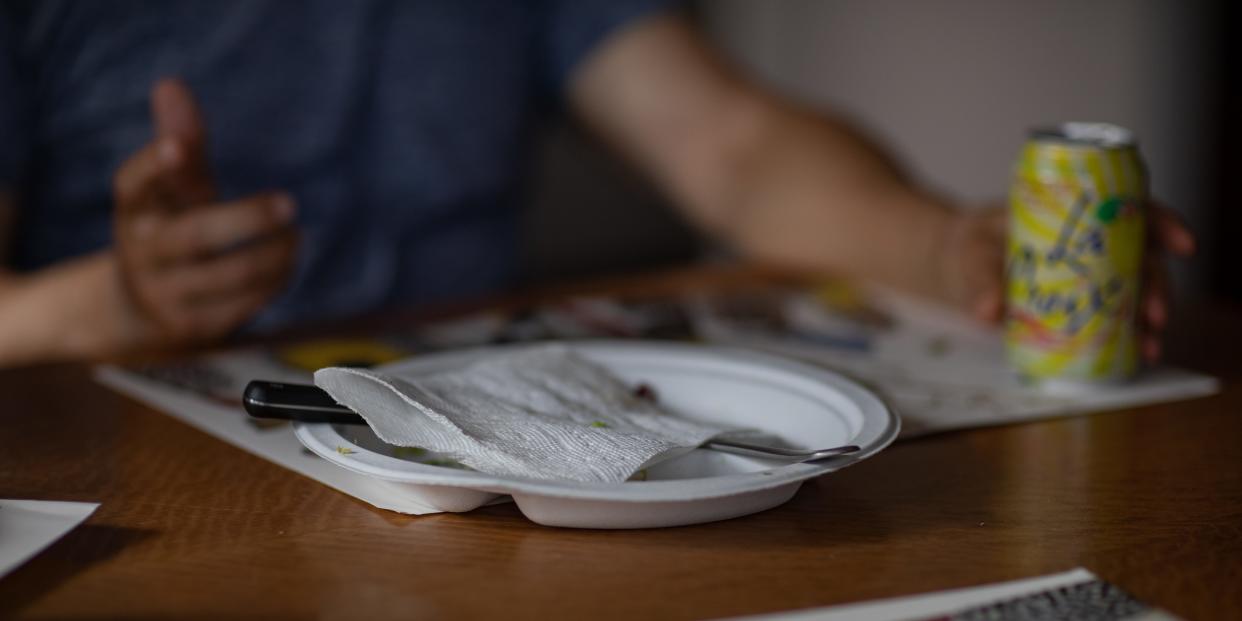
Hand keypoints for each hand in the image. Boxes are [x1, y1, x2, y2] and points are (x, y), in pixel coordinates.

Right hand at [111, 78, 297, 346]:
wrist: (140, 305)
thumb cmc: (171, 225)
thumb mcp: (172, 186)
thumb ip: (182, 139)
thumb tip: (172, 84)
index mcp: (134, 209)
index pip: (135, 183)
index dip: (155, 165)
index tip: (178, 147)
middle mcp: (143, 251)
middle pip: (193, 236)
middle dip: (243, 219)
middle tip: (288, 203)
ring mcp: (166, 293)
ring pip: (226, 277)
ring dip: (271, 256)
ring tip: (296, 237)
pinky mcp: (193, 326)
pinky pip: (242, 305)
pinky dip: (272, 284)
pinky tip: (288, 265)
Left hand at [939, 202, 1194, 362]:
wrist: (951, 266)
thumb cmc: (967, 246)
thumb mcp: (969, 254)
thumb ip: (979, 279)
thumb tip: (989, 310)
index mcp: (1070, 212)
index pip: (1126, 206)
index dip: (1161, 222)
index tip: (1184, 245)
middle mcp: (1087, 240)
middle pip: (1138, 255)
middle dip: (1157, 285)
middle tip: (1155, 317)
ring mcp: (1084, 272)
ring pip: (1131, 288)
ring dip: (1147, 316)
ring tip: (1148, 346)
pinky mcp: (1075, 301)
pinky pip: (1109, 314)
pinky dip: (1126, 333)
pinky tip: (1136, 353)